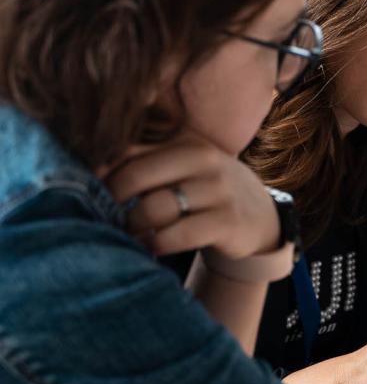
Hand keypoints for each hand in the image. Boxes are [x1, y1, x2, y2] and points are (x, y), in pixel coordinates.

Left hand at [107, 131, 279, 259]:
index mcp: (186, 137)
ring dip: (131, 225)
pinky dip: (154, 244)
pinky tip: (148, 246)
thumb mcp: (183, 160)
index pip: (131, 144)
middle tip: (103, 212)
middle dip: (112, 198)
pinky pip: (175, 236)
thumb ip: (145, 154)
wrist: (257, 214)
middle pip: (136, 175)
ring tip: (125, 231)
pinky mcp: (227, 222)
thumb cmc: (204, 186)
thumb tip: (91, 164)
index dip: (103, 166)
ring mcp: (218, 190)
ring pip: (154, 208)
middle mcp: (204, 158)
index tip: (90, 184)